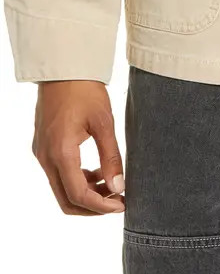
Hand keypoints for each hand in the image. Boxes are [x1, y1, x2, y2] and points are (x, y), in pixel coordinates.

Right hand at [32, 80, 124, 214]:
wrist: (63, 67)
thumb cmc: (84, 90)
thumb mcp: (103, 122)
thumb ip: (111, 157)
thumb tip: (119, 187)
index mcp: (61, 152)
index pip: (78, 195)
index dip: (101, 206)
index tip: (122, 205)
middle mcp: (46, 157)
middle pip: (66, 200)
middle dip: (93, 207)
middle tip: (118, 202)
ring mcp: (42, 153)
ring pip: (61, 189)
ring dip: (86, 194)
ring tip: (112, 185)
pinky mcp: (44, 146)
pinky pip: (58, 174)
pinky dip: (77, 180)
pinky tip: (97, 172)